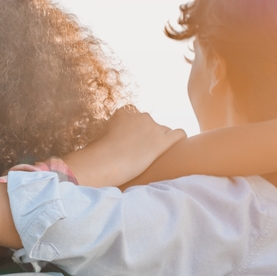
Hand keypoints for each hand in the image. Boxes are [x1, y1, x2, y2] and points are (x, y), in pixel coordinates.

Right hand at [65, 106, 186, 187]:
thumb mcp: (100, 137)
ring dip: (161, 142)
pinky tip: (173, 151)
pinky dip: (178, 141)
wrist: (102, 163)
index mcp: (125, 112)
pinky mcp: (162, 141)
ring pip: (165, 131)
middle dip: (149, 138)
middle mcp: (141, 115)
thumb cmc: (97, 156)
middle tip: (140, 154)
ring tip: (154, 157)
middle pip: (152, 125)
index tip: (132, 145)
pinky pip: (179, 134)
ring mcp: (153, 127)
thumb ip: (110, 134)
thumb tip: (109, 140)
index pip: (138, 119)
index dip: (137, 133)